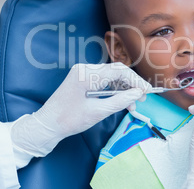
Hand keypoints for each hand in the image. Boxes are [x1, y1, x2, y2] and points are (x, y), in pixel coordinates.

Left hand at [10, 63, 151, 161]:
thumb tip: (137, 94)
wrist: (46, 124)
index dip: (135, 80)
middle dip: (131, 84)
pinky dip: (113, 89)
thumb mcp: (97, 112)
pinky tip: (121, 100)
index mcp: (86, 74)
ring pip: (111, 75)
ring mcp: (82, 72)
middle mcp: (85, 68)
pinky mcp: (82, 78)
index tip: (146, 91)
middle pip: (115, 71)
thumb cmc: (69, 120)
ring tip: (132, 103)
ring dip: (123, 88)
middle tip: (141, 98)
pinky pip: (103, 80)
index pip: (118, 71)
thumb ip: (119, 101)